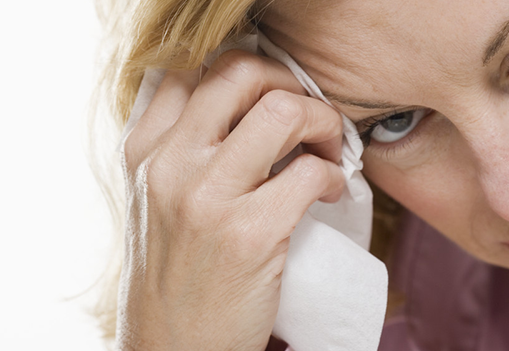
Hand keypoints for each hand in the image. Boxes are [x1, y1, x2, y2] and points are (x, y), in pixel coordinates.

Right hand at [117, 50, 343, 350]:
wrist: (174, 350)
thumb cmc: (177, 277)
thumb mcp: (158, 203)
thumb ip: (186, 153)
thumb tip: (255, 110)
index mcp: (145, 152)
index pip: (196, 69)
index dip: (252, 75)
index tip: (277, 99)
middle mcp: (169, 165)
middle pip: (243, 75)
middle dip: (293, 86)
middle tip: (313, 118)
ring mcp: (207, 198)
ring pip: (284, 112)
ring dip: (324, 123)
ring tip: (329, 152)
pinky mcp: (249, 234)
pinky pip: (311, 172)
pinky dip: (336, 175)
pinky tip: (332, 192)